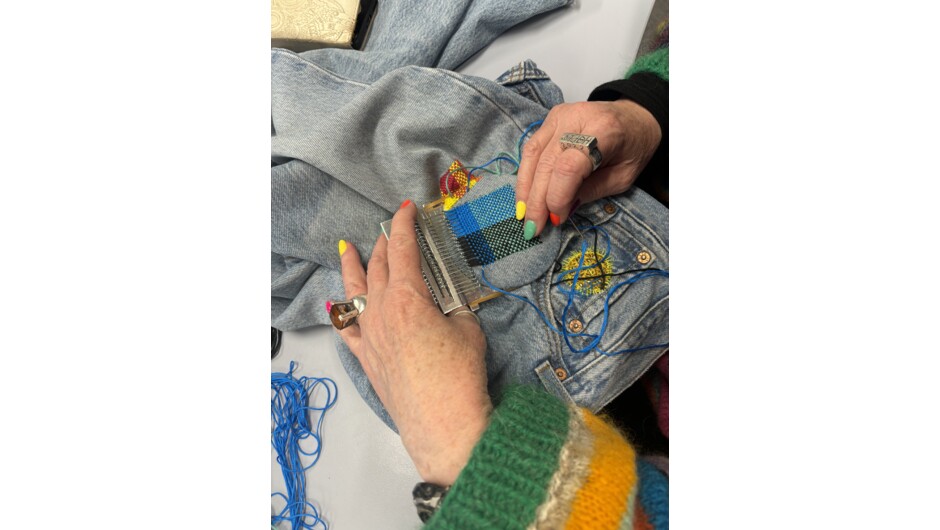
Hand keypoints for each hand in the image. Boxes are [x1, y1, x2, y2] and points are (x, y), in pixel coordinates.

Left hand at [336, 201, 491, 484]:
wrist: (442, 421)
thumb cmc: (458, 375)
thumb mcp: (467, 328)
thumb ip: (455, 307)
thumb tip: (448, 304)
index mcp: (407, 297)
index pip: (402, 250)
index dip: (404, 226)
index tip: (406, 210)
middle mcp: (381, 312)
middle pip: (378, 267)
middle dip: (384, 243)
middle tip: (390, 230)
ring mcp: (369, 335)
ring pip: (355, 292)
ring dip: (354, 267)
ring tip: (347, 248)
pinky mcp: (365, 357)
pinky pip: (346, 327)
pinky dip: (342, 310)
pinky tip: (336, 302)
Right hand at [516, 99, 661, 237]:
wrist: (634, 117)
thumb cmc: (632, 147)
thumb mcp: (623, 177)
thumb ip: (592, 191)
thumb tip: (560, 211)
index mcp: (603, 131)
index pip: (569, 167)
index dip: (557, 196)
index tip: (557, 219)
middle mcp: (577, 118)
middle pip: (546, 162)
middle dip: (537, 199)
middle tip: (534, 227)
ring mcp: (560, 115)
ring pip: (532, 155)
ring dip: (525, 188)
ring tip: (524, 215)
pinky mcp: (550, 117)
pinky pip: (531, 149)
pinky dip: (526, 175)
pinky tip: (525, 196)